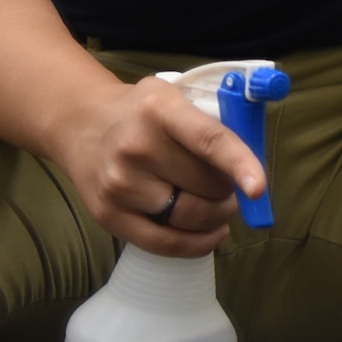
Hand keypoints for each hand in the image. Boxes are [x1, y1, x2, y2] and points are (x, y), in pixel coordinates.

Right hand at [51, 76, 267, 256]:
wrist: (82, 125)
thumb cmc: (143, 113)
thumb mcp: (175, 98)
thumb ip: (212, 123)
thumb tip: (251, 166)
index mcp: (160, 110)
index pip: (208, 140)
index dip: (239, 164)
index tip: (259, 188)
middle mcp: (136, 147)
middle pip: (204, 185)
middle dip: (229, 190)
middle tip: (230, 185)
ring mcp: (119, 185)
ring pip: (188, 217)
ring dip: (216, 216)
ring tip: (219, 206)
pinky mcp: (108, 216)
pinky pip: (163, 243)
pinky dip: (197, 244)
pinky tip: (212, 233)